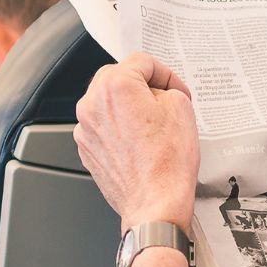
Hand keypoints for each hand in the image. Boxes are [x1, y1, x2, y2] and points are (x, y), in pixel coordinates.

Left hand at [74, 53, 198, 232]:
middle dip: (143, 86)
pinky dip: (119, 129)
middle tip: (164, 101)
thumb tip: (157, 94)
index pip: (141, 62)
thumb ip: (166, 88)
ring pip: (108, 104)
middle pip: (118, 78)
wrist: (155, 204)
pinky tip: (140, 143)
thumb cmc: (166, 163)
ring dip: (129, 108)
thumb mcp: (181, 108)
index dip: (166, 74)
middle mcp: (92, 106)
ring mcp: (85, 130)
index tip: (175, 89)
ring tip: (153, 125)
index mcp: (114, 87)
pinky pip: (103, 128)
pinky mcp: (87, 150)